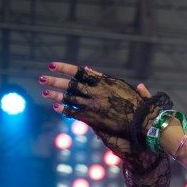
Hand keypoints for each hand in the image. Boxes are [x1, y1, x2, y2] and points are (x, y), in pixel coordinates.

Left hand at [39, 62, 171, 148]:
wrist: (145, 121)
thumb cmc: (140, 104)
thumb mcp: (125, 87)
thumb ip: (106, 78)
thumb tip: (92, 69)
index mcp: (105, 81)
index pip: (80, 72)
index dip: (64, 68)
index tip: (52, 65)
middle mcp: (97, 91)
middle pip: (71, 85)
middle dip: (55, 81)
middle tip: (42, 78)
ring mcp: (94, 105)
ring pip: (70, 99)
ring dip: (56, 95)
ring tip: (44, 92)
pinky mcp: (94, 118)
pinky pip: (75, 113)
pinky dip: (65, 110)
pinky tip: (56, 107)